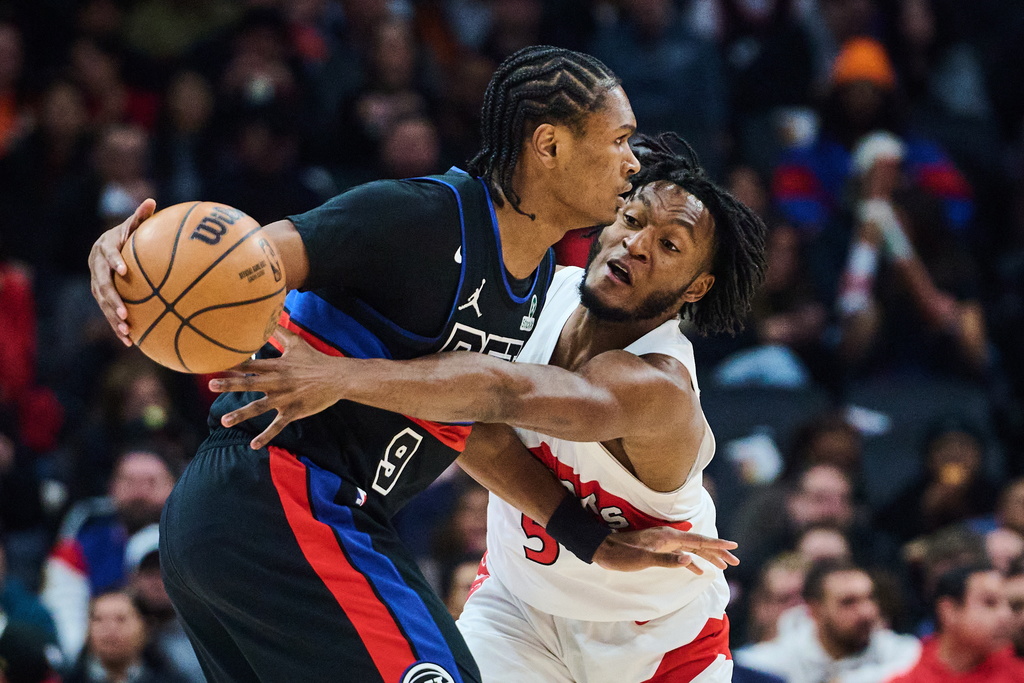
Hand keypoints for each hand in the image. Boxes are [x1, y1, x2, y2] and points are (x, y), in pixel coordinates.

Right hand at [88, 198, 156, 345]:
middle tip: (124, 314)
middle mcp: (97, 268)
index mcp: (105, 250)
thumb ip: (140, 216)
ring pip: (103, 303)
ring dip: (113, 318)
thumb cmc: (125, 235)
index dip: (115, 262)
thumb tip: (151, 200)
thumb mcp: (132, 225)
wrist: (104, 247)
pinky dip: (117, 327)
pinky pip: (108, 312)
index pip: (109, 255)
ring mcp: (96, 284)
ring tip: (126, 332)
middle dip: (113, 301)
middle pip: (102, 286)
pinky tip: (131, 341)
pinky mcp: (101, 296)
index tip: (125, 271)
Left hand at [208, 327, 344, 448]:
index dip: (234, 362)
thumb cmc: (315, 359)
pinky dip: (266, 436)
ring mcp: (286, 398)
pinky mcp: (294, 412)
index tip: (215, 361)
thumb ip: (279, 332)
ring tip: (223, 420)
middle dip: (230, 384)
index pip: (252, 363)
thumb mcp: (297, 343)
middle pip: (251, 383)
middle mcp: (278, 382)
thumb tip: (270, 314)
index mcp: (277, 366)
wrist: (337, 378)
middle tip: (211, 384)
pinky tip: (253, 446)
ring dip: (241, 414)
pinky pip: (277, 426)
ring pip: (259, 407)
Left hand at [592, 527, 738, 573]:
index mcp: (668, 537)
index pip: (698, 540)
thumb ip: (667, 560)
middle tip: (735, 561)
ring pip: (692, 549)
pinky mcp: (658, 548)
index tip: (734, 546)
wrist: (602, 549)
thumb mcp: (643, 559)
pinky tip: (697, 570)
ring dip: (707, 557)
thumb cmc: (621, 555)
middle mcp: (669, 537)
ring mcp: (664, 542)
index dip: (717, 545)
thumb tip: (690, 561)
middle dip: (717, 552)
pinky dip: (693, 562)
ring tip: (723, 566)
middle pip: (699, 543)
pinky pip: (682, 554)